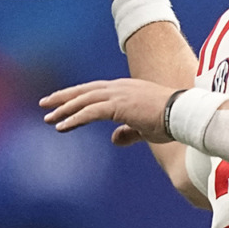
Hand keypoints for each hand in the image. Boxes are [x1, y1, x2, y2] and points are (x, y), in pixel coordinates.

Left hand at [39, 78, 175, 144]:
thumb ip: (128, 132)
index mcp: (127, 89)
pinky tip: (62, 127)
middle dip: (64, 97)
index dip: (78, 96)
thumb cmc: (170, 121)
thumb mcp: (145, 128)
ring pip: (84, 100)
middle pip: (85, 90)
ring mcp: (119, 95)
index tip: (63, 102)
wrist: (183, 114)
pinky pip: (90, 112)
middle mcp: (120, 88)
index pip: (97, 90)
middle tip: (45, 104)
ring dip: (64, 108)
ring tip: (48, 118)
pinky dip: (74, 119)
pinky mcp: (119, 106)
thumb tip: (114, 139)